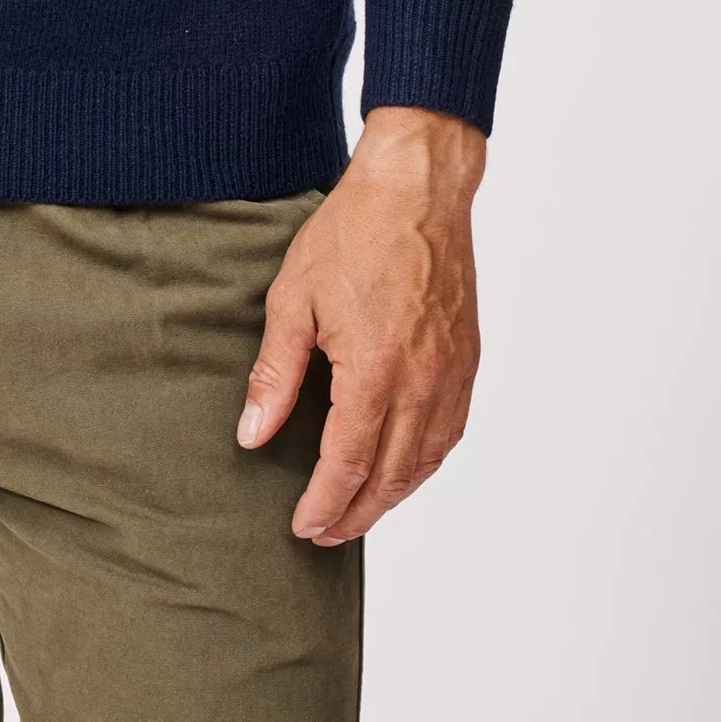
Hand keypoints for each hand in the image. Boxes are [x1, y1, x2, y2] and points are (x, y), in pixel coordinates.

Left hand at [235, 104, 484, 544]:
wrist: (416, 188)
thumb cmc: (353, 232)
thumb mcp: (293, 298)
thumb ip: (275, 373)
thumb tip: (253, 433)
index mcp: (374, 371)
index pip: (347, 464)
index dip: (323, 504)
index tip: (302, 526)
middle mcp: (422, 383)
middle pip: (389, 477)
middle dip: (355, 513)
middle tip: (324, 533)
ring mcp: (451, 374)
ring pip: (425, 462)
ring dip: (392, 496)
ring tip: (358, 511)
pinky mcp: (467, 361)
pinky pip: (450, 432)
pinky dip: (425, 463)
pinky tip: (404, 468)